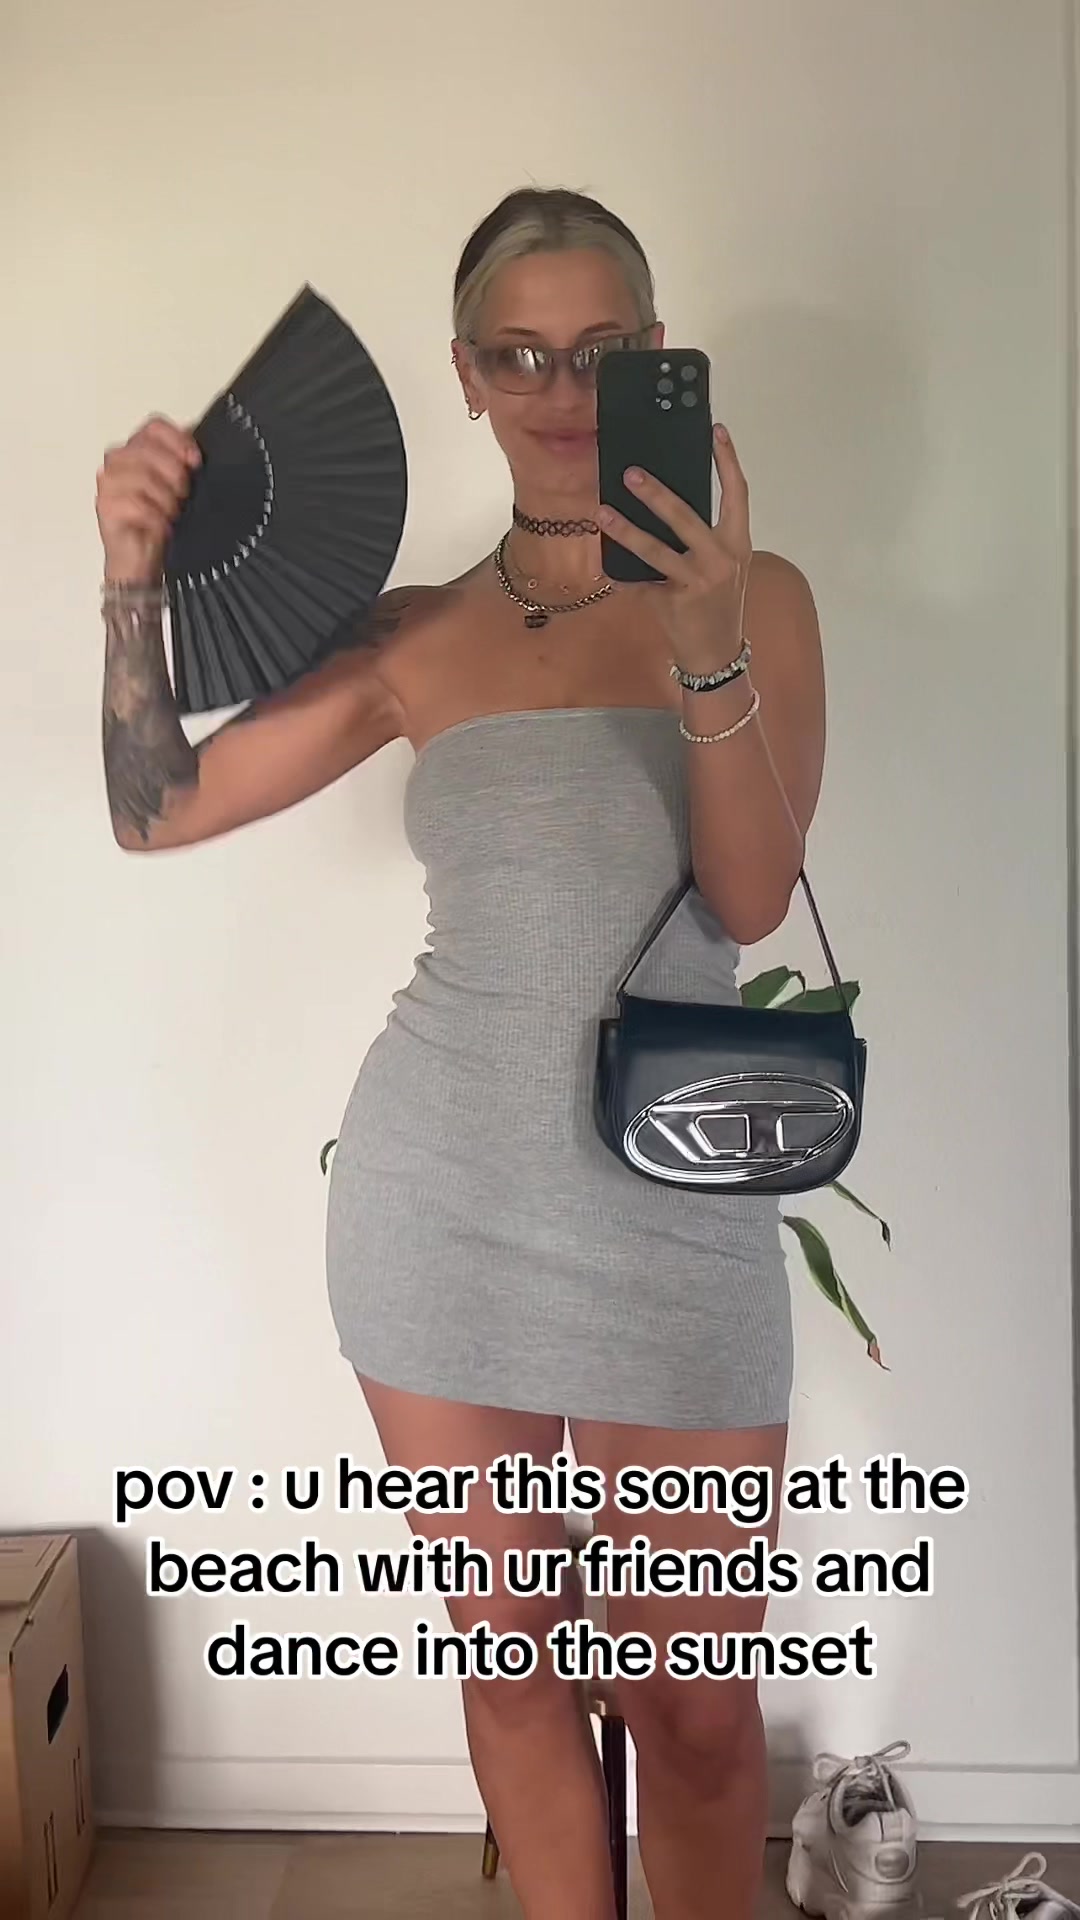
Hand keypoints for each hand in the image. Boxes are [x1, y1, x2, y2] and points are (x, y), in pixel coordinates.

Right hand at [96, 414, 200, 583]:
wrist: (145, 563)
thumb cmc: (161, 524)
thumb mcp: (181, 488)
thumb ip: (185, 460)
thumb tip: (199, 438)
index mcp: (137, 450)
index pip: (155, 426)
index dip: (179, 441)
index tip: (195, 462)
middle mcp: (119, 461)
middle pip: (150, 449)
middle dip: (174, 474)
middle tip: (183, 496)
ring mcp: (109, 483)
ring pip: (142, 475)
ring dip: (166, 499)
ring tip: (171, 513)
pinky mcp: (105, 506)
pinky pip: (136, 503)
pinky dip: (156, 517)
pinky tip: (161, 526)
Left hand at [597, 423, 749, 671]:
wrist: (717, 651)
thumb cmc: (717, 601)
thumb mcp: (720, 565)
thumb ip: (701, 537)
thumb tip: (663, 501)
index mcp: (738, 543)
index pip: (738, 494)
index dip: (728, 461)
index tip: (715, 430)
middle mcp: (721, 559)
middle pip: (686, 517)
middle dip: (656, 494)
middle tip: (631, 472)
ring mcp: (698, 582)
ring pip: (656, 551)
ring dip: (626, 530)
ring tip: (603, 512)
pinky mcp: (675, 604)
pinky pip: (640, 584)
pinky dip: (621, 576)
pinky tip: (605, 567)